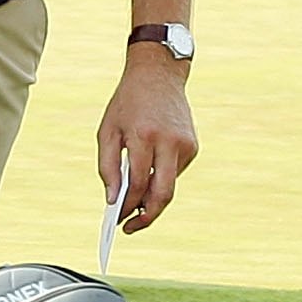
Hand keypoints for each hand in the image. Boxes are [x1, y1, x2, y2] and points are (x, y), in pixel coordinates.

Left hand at [98, 51, 196, 234]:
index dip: (127, 207)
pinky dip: (161, 177)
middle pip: (162, 194)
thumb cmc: (128, 103)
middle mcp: (169, 142)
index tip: (117, 221)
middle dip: (146, 216)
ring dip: (151, 196)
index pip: (138, 184)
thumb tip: (113, 200)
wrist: (159, 75)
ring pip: (169, 185)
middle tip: (131, 227)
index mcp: (144, 136)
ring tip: (134, 199)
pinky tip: (150, 167)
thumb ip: (108, 167)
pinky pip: (175, 173)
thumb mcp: (108, 130)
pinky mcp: (193, 146)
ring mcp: (185, 145)